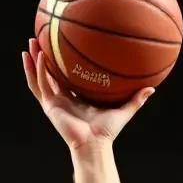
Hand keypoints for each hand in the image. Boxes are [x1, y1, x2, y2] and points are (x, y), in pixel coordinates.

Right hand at [22, 39, 152, 151]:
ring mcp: (54, 102)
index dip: (63, 62)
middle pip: (49, 73)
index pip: (67, 76)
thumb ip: (136, 99)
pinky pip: (39, 85)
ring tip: (30, 42)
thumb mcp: (123, 110)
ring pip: (39, 77)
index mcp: (76, 97)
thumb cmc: (107, 132)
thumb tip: (152, 88)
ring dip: (34, 60)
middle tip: (41, 37)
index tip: (64, 45)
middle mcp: (63, 98)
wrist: (94, 144)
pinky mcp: (49, 106)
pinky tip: (36, 55)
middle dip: (44, 56)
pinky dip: (36, 70)